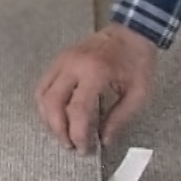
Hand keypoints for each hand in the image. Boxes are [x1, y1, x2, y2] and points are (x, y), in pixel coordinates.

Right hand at [35, 23, 157, 151]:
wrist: (132, 32)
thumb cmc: (137, 60)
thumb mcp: (138, 93)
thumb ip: (120, 119)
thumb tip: (104, 140)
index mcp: (96, 71)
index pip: (77, 110)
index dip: (78, 134)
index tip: (85, 148)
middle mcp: (73, 64)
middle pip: (53, 103)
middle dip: (59, 130)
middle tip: (71, 145)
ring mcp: (63, 60)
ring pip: (42, 95)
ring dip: (49, 119)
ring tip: (63, 133)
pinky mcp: (59, 60)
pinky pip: (43, 86)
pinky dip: (46, 105)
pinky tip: (57, 116)